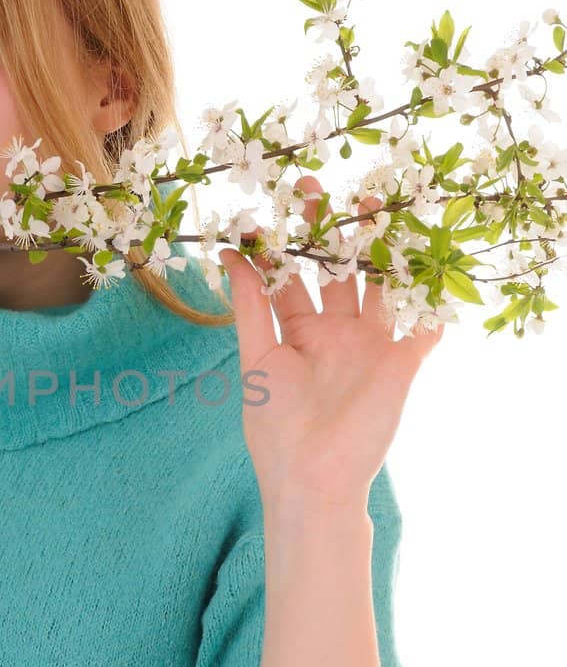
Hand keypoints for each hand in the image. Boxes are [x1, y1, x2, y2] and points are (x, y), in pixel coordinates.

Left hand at [219, 176, 446, 506]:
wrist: (312, 480)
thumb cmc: (275, 428)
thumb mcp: (257, 360)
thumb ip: (249, 307)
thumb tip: (229, 255)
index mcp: (298, 331)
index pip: (291, 274)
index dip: (283, 241)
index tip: (271, 202)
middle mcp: (335, 332)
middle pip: (336, 270)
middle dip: (328, 229)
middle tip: (315, 186)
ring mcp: (371, 345)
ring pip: (380, 286)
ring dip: (382, 248)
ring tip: (379, 206)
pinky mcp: (402, 364)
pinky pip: (423, 329)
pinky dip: (433, 304)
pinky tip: (436, 268)